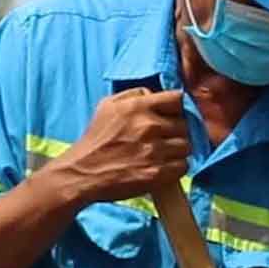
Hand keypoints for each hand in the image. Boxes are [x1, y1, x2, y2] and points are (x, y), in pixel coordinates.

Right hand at [43, 89, 189, 203]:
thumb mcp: (106, 106)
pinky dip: (175, 167)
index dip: (174, 108)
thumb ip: (133, 94)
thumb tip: (155, 94)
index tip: (169, 116)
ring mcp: (154, 151)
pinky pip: (183, 165)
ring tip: (161, 154)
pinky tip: (161, 166)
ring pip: (186, 146)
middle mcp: (148, 126)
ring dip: (176, 150)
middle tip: (162, 138)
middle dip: (175, 131)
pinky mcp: (157, 173)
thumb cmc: (95, 140)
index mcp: (137, 107)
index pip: (177, 99)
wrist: (82, 173)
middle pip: (184, 124)